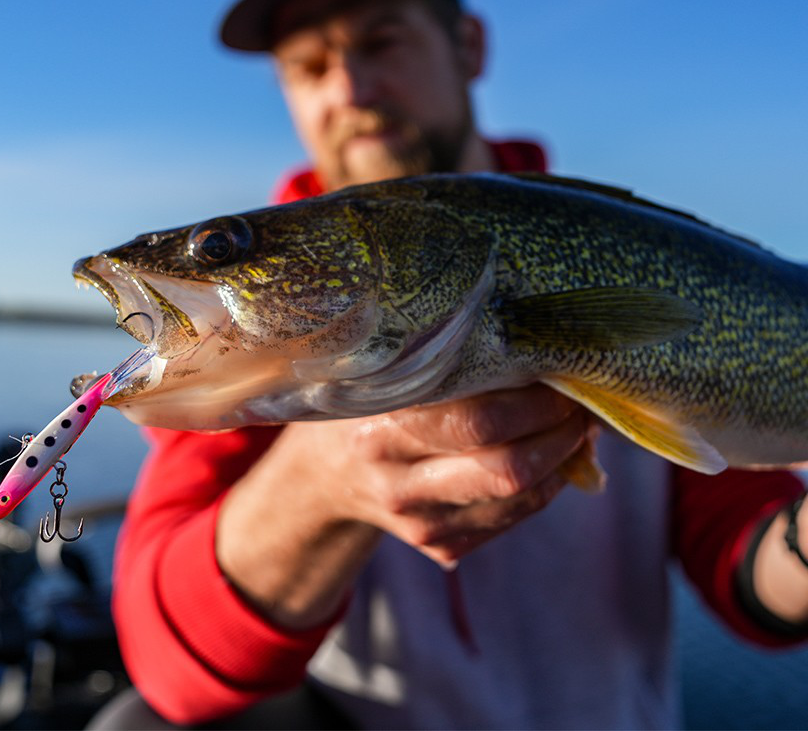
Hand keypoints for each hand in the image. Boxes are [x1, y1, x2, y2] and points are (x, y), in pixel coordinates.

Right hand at [218, 383, 593, 628]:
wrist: (325, 477)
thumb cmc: (363, 406)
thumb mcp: (381, 376)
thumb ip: (439, 366)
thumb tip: (531, 355)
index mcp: (381, 432)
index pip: (476, 423)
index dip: (534, 403)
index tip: (562, 376)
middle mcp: (399, 486)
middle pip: (506, 470)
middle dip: (560, 434)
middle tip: (579, 404)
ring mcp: (422, 526)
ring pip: (519, 500)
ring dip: (562, 461)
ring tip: (572, 426)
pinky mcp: (442, 549)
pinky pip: (513, 519)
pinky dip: (542, 486)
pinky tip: (544, 455)